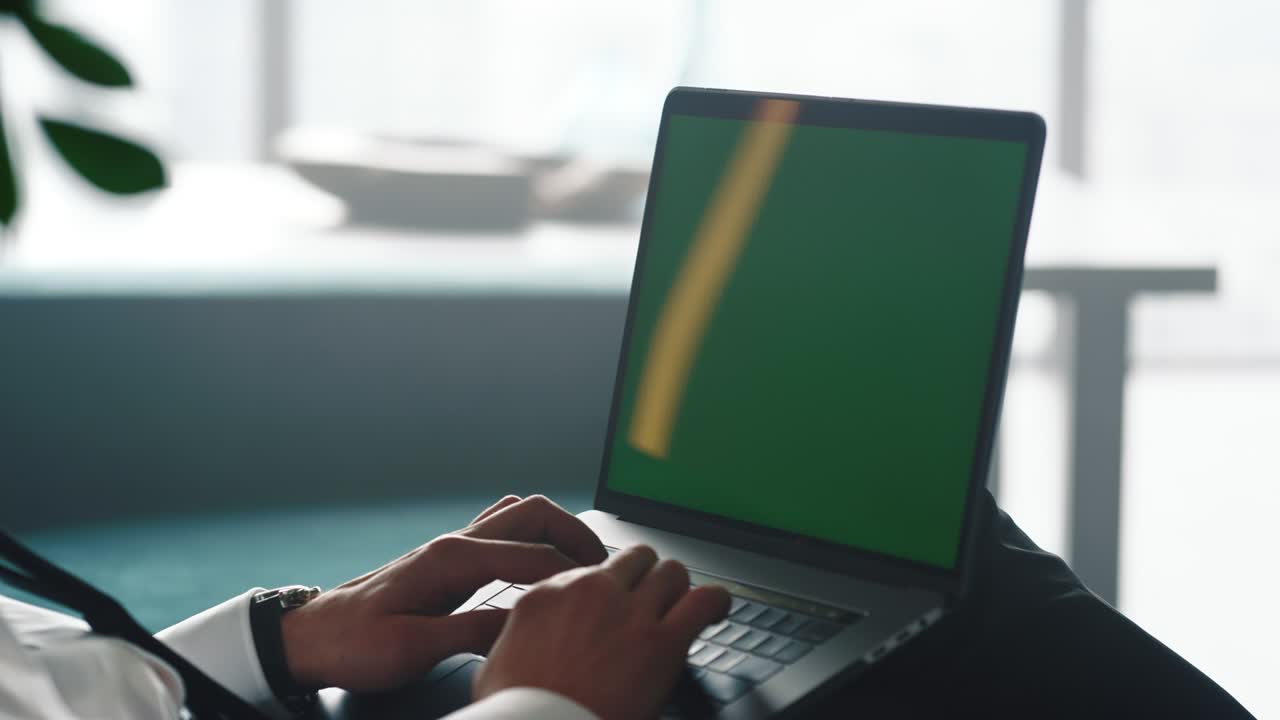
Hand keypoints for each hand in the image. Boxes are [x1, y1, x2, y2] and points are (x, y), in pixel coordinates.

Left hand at [280, 494, 606, 690]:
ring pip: (518, 516)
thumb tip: (524, 623)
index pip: (531, 556)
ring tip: (582, 562)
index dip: (572, 575)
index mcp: (450, 559)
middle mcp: (454, 543)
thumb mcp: (412, 649)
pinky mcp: (446, 559)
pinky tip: (541, 564)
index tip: (601, 592)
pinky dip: (532, 538)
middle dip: (575, 534)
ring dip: (555, 531)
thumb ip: (472, 632)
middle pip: (532, 514)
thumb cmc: (354, 644)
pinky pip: (501, 532)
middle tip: (604, 566)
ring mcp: (450, 546)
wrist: (311, 637)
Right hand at [474, 545, 729, 719]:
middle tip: (650, 601)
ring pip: (671, 571)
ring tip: (681, 606)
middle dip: (646, 577)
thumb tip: (527, 641)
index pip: (591, 569)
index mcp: (548, 594)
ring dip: (678, 589)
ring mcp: (629, 613)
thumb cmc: (520, 712)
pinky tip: (715, 609)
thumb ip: (519, 636)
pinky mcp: (663, 641)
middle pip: (635, 559)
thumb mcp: (498, 662)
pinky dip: (715, 602)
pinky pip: (704, 601)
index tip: (613, 603)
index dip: (609, 587)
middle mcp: (590, 591)